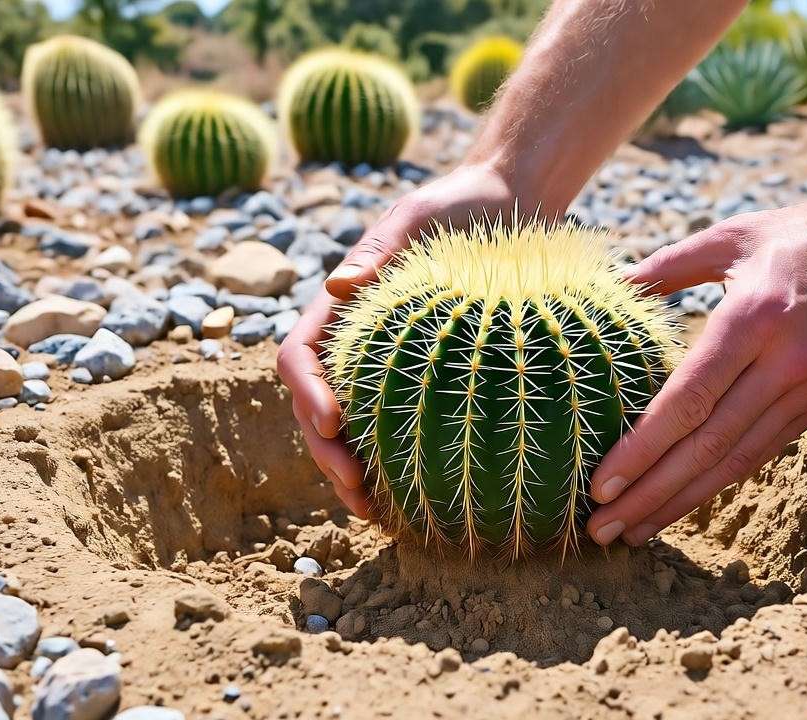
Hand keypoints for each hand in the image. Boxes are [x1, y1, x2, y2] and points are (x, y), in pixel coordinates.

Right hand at [277, 164, 522, 517]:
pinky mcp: (423, 381)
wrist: (505, 204)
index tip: (333, 422)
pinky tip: (418, 497)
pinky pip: (398, 428)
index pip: (300, 356)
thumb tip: (338, 285)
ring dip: (352, 472)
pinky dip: (396, 466)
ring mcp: (384, 366)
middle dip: (326, 452)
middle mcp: (353, 342)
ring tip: (376, 511)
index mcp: (340, 308)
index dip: (307, 392)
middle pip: (315, 407)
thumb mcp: (419, 215)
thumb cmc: (458, 204)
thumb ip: (382, 245)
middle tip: (355, 489)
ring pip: (351, 429)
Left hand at [586, 199, 806, 546]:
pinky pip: (759, 454)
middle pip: (707, 445)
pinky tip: (679, 505)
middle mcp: (784, 363)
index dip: (643, 448)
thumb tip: (609, 286)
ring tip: (631, 532)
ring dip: (678, 502)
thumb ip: (667, 265)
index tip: (602, 483)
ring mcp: (806, 391)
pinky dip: (716, 485)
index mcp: (755, 317)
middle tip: (602, 527)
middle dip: (649, 493)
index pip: (691, 398)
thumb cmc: (802, 236)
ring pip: (733, 461)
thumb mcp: (732, 235)